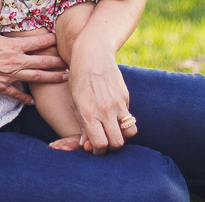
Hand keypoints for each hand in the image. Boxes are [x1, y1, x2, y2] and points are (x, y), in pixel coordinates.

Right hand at [0, 0, 66, 104]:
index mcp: (13, 46)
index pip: (38, 43)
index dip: (51, 41)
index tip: (61, 40)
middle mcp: (14, 62)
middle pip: (42, 63)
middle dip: (58, 62)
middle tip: (71, 63)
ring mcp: (9, 76)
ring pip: (35, 79)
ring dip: (51, 78)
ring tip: (63, 78)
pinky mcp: (1, 87)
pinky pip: (16, 95)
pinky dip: (25, 99)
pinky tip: (33, 102)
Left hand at [68, 39, 134, 154]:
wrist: (93, 53)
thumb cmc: (79, 78)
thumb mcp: (75, 102)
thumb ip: (82, 125)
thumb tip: (86, 145)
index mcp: (89, 113)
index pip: (100, 144)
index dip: (98, 150)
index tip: (95, 147)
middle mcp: (105, 110)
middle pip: (117, 143)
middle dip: (111, 146)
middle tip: (105, 141)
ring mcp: (118, 103)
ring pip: (129, 132)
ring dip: (123, 135)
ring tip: (114, 131)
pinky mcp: (125, 96)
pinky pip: (128, 116)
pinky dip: (122, 119)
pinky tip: (113, 112)